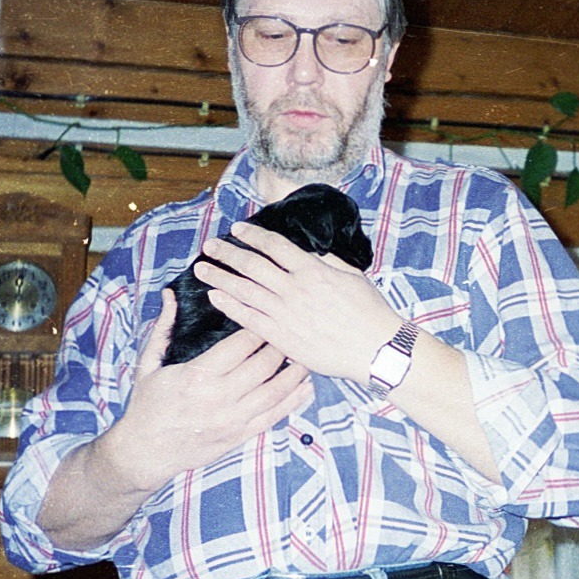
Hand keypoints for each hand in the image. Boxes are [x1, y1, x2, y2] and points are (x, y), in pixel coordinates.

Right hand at [96, 288, 313, 491]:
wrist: (144, 453)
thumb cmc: (146, 405)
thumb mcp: (148, 364)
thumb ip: (163, 328)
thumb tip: (170, 294)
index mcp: (197, 376)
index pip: (240, 345)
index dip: (259, 327)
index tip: (269, 314)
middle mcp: (218, 398)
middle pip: (263, 365)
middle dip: (281, 345)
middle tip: (291, 331)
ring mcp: (232, 420)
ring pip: (275, 391)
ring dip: (295, 372)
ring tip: (305, 356)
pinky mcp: (239, 437)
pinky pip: (274, 417)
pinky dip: (294, 401)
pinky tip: (305, 387)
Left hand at [194, 223, 402, 383]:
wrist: (376, 349)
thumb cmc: (369, 312)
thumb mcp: (353, 276)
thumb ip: (327, 263)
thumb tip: (309, 255)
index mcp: (313, 271)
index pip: (275, 246)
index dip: (253, 235)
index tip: (237, 229)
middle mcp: (295, 289)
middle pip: (252, 265)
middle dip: (228, 253)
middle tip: (209, 246)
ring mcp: (286, 313)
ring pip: (245, 290)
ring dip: (220, 277)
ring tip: (202, 269)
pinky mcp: (283, 337)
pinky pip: (249, 319)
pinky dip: (230, 306)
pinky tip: (216, 297)